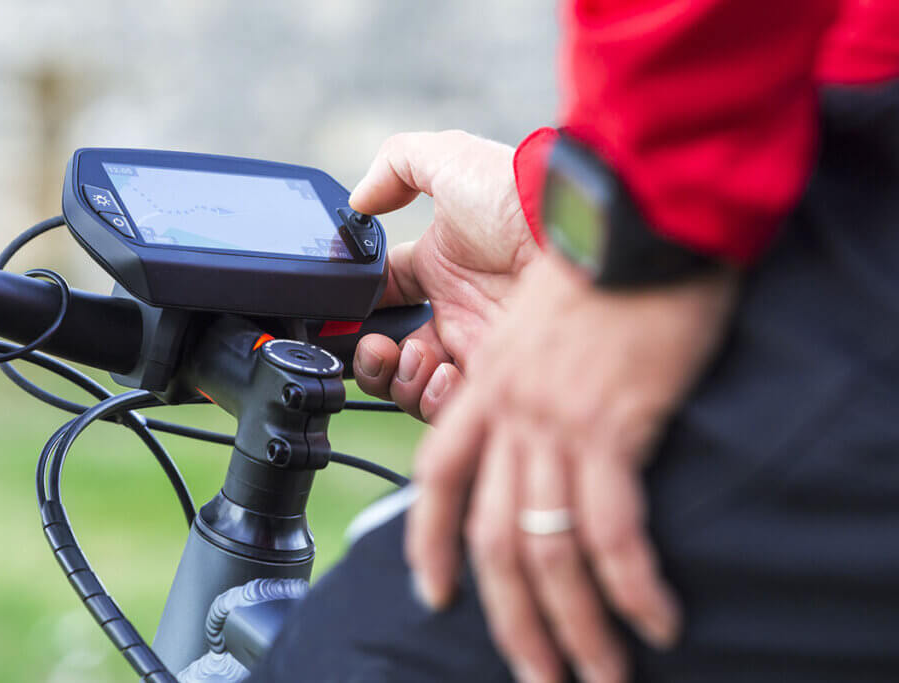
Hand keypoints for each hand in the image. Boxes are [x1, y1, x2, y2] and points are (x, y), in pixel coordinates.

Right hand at [350, 130, 541, 420]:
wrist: (574, 237)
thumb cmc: (517, 195)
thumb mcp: (449, 160)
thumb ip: (394, 166)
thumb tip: (358, 200)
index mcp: (439, 265)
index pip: (384, 297)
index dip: (356, 310)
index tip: (341, 315)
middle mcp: (456, 309)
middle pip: (394, 352)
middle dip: (372, 359)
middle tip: (378, 349)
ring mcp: (478, 345)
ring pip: (416, 385)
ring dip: (399, 380)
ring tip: (414, 359)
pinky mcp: (500, 380)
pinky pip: (455, 410)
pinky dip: (436, 400)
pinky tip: (444, 374)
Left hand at [407, 256, 738, 682]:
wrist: (642, 216)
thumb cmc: (603, 260)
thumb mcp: (540, 314)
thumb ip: (529, 367)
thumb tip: (549, 414)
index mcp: (489, 381)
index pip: (437, 474)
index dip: (426, 539)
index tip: (433, 591)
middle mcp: (511, 409)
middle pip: (488, 536)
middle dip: (509, 618)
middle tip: (534, 670)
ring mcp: (556, 420)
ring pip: (544, 547)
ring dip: (571, 625)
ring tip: (592, 673)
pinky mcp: (612, 423)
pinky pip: (611, 528)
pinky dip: (631, 586)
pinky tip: (653, 620)